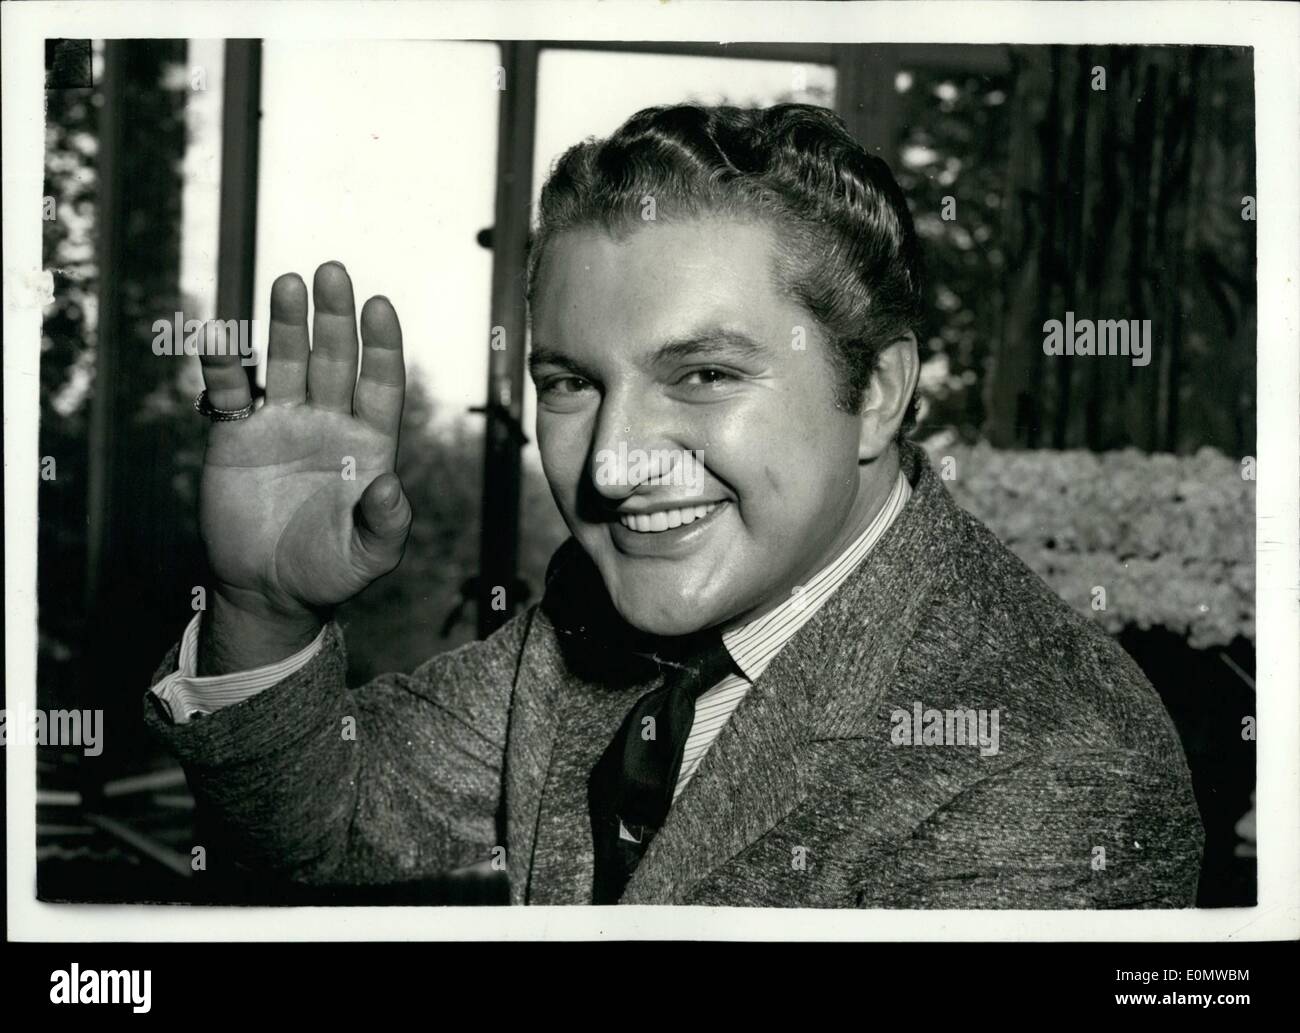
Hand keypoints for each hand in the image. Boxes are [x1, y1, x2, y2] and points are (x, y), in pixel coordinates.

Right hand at [195, 262, 409, 663]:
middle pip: (334, 359)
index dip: (381, 345)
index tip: (379, 307)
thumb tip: (389, 486)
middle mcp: (329, 422)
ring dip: (286, 324)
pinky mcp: (236, 435)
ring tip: (287, 283)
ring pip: (286, 362)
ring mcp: (282, 423)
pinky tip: (218, 335)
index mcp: (369, 443)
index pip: (381, 384)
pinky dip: (223, 364)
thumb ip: (386, 525)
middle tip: (332, 272)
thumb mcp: (370, 557)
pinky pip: (229, 391)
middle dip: (334, 317)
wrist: (270, 590)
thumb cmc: (330, 570)